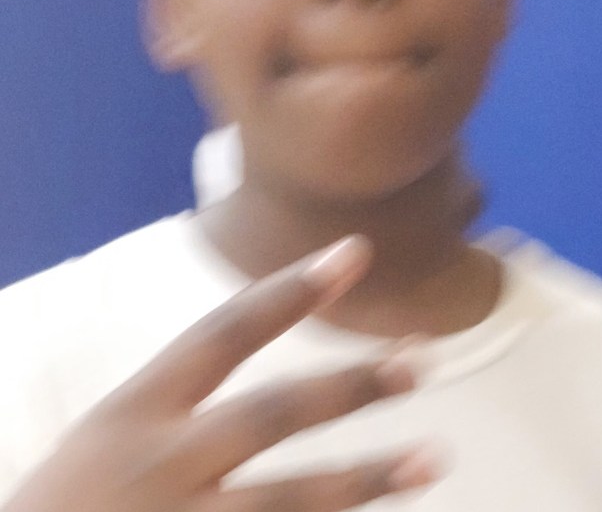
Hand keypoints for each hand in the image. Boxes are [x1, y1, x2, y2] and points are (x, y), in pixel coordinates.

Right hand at [3, 236, 440, 511]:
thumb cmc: (65, 504)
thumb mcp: (108, 436)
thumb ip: (176, 406)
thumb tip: (262, 376)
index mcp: (138, 408)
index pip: (226, 331)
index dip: (292, 290)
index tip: (353, 253)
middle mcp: (166, 461)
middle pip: (275, 412)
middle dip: (351, 384)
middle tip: (420, 360)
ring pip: (293, 499)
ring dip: (370, 478)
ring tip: (434, 457)